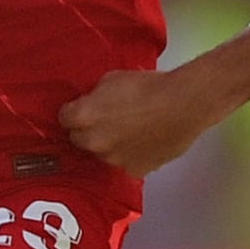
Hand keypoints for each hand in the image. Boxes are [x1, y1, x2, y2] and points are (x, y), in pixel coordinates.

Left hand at [57, 67, 234, 176]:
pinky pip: (126, 163)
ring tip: (131, 131)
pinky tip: (144, 142)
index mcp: (84, 117)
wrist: (185, 104)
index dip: (74, 111)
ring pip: (103, 153)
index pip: (64, 118)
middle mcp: (94, 142)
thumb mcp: (112, 78)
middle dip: (88, 130)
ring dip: (110, 144)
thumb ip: (95, 95)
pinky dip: (131, 155)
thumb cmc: (148, 85)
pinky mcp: (135, 170)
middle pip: (79, 139)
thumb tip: (91, 102)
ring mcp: (114, 159)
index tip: (84, 107)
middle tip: (107, 119)